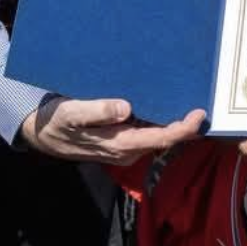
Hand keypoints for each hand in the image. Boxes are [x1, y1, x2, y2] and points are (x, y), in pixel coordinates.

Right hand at [18, 96, 204, 164]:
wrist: (42, 135)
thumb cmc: (56, 122)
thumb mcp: (71, 113)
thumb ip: (97, 111)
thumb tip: (126, 108)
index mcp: (119, 145)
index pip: (159, 139)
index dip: (182, 129)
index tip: (199, 114)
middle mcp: (128, 150)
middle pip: (165, 139)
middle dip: (186, 124)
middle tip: (204, 97)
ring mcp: (126, 148)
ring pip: (158, 136)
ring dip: (175, 121)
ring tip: (191, 95)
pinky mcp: (123, 141)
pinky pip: (148, 132)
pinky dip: (161, 119)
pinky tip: (168, 101)